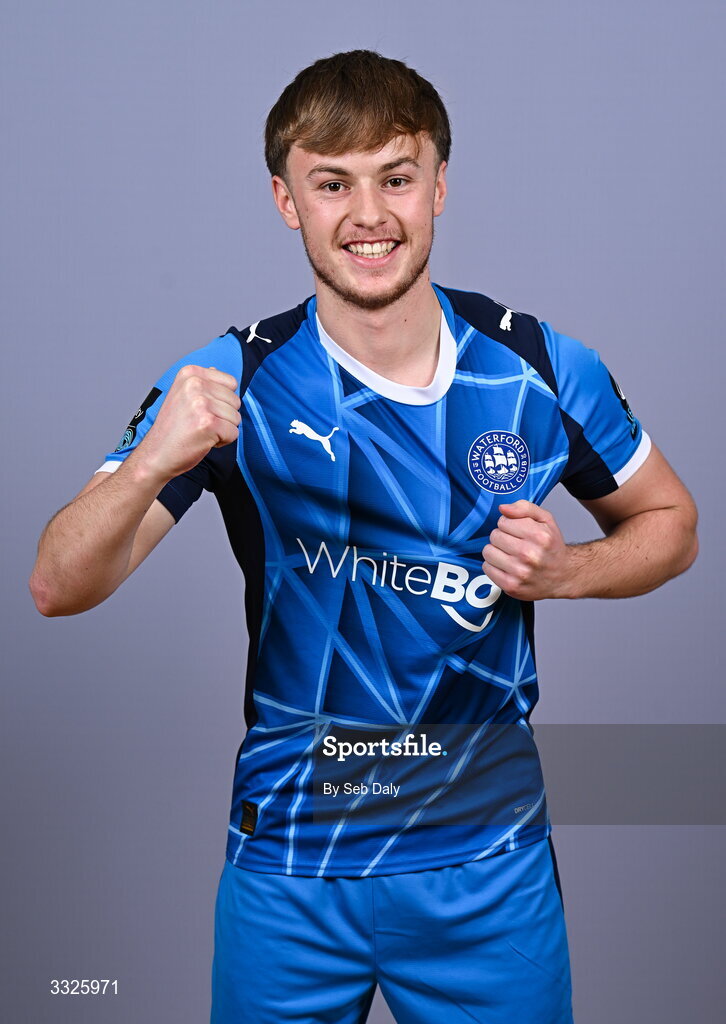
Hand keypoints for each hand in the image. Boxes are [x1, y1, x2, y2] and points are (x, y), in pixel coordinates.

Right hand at [136, 364, 240, 481]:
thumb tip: (216, 370)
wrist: (156, 454)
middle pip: (236, 400)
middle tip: (200, 423)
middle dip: (224, 416)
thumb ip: (202, 383)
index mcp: (190, 373)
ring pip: (236, 417)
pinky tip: (204, 440)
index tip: (202, 410)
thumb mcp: (182, 395)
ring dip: (223, 429)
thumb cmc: (172, 429)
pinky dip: (223, 441)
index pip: (231, 383)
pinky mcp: (209, 423)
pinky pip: (234, 433)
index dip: (222, 401)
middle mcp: (195, 384)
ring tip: (201, 431)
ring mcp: (201, 403)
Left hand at [482, 500, 572, 599]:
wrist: (563, 575)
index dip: (508, 525)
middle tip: (514, 543)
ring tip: (509, 554)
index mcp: (539, 536)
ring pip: (488, 552)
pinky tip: (507, 566)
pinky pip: (487, 568)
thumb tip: (503, 508)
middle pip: (494, 536)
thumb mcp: (545, 520)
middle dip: (502, 537)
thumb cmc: (552, 547)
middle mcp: (530, 555)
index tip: (517, 531)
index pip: (503, 522)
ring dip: (496, 551)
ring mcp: (520, 572)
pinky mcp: (511, 586)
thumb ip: (524, 508)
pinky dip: (494, 566)